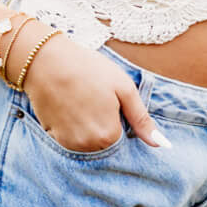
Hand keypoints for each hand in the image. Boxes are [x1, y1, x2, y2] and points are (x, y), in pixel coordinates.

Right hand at [18, 33, 169, 151]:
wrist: (44, 60)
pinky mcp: (53, 138)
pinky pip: (71, 141)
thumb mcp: (123, 88)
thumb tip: (162, 144)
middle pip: (106, 145)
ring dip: (89, 130)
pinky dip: (73, 129)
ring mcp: (68, 144)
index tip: (112, 105)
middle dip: (106, 128)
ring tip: (82, 103)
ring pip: (89, 145)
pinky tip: (70, 108)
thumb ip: (142, 119)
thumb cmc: (87, 69)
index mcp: (109, 135)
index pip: (125, 142)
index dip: (121, 122)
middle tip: (96, 102)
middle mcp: (88, 146)